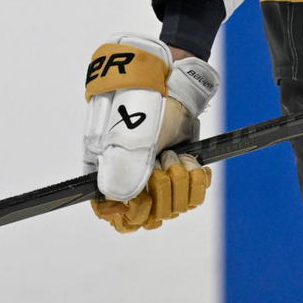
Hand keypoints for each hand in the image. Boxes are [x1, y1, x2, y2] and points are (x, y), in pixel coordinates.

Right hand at [82, 34, 216, 231]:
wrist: (173, 86)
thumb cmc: (143, 106)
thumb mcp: (127, 137)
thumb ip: (122, 172)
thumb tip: (122, 203)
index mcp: (106, 170)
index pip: (109, 212)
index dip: (125, 214)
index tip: (139, 202)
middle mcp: (130, 178)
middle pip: (146, 216)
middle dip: (159, 190)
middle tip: (162, 161)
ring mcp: (157, 177)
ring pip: (171, 208)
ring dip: (178, 181)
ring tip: (175, 156)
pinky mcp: (181, 172)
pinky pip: (192, 196)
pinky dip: (195, 180)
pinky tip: (191, 163)